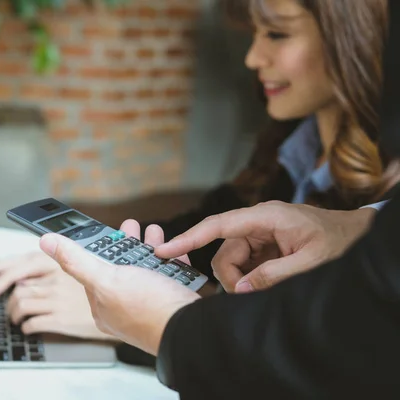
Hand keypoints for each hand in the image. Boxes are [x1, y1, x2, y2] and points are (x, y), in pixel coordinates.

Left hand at [0, 219, 177, 339]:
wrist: (192, 329)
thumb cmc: (148, 311)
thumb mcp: (106, 279)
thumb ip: (76, 260)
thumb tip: (47, 243)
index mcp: (104, 306)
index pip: (95, 272)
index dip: (100, 248)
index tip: (106, 231)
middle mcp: (126, 309)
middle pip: (122, 268)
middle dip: (127, 244)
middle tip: (131, 226)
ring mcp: (150, 306)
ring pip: (146, 270)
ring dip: (149, 248)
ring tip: (153, 233)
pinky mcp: (171, 303)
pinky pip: (169, 277)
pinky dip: (170, 260)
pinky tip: (173, 250)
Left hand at [0, 251, 109, 338]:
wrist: (127, 306)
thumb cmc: (107, 287)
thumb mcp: (82, 264)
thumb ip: (55, 262)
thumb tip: (30, 265)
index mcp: (57, 260)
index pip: (14, 263)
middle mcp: (55, 276)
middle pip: (12, 281)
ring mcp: (57, 297)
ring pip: (19, 302)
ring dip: (12, 312)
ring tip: (14, 315)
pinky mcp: (62, 317)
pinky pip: (32, 323)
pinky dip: (26, 326)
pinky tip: (29, 326)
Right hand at [156, 201, 375, 292]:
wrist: (359, 234)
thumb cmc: (340, 241)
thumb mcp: (311, 261)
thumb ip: (274, 275)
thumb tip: (240, 288)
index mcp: (265, 217)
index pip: (217, 225)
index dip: (188, 238)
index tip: (163, 250)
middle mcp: (257, 222)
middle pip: (223, 251)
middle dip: (231, 278)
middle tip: (251, 295)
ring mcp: (259, 234)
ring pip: (232, 261)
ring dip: (242, 281)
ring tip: (266, 290)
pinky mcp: (263, 245)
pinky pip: (244, 264)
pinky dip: (249, 278)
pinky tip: (267, 283)